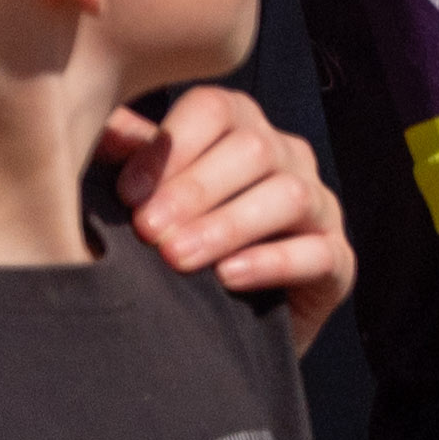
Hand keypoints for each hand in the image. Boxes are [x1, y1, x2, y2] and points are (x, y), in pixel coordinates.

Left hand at [104, 84, 355, 351]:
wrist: (215, 330)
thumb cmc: (175, 247)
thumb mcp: (148, 199)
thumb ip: (129, 160)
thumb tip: (100, 131)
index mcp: (241, 129)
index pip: (216, 109)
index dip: (172, 144)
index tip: (128, 192)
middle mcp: (288, 158)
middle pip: (254, 148)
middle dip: (195, 190)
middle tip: (148, 230)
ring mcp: (319, 207)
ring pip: (288, 195)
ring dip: (228, 225)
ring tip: (178, 257)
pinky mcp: (338, 262)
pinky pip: (318, 253)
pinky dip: (273, 262)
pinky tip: (229, 277)